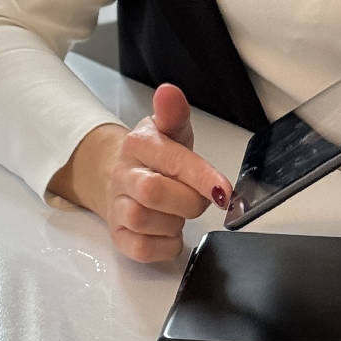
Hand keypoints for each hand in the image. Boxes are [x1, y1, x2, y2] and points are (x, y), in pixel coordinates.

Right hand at [61, 84, 231, 263]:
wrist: (120, 177)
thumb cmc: (155, 157)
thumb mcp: (170, 130)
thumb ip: (175, 114)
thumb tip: (169, 92)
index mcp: (137, 145)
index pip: (168, 159)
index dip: (199, 177)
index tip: (223, 190)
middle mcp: (122, 175)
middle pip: (153, 192)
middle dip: (188, 201)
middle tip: (200, 199)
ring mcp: (117, 207)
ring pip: (143, 221)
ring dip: (174, 222)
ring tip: (179, 211)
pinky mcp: (118, 236)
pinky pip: (141, 248)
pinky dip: (164, 245)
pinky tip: (169, 230)